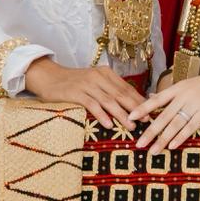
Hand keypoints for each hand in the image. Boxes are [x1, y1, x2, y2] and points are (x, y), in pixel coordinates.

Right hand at [24, 57, 140, 129]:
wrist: (48, 77)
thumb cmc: (73, 83)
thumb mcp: (94, 82)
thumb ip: (109, 90)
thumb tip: (129, 105)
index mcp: (106, 73)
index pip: (127, 88)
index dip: (139, 101)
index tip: (151, 112)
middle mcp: (99, 76)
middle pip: (121, 94)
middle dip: (135, 109)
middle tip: (147, 121)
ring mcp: (87, 84)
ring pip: (109, 101)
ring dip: (122, 114)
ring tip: (132, 126)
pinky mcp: (76, 92)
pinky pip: (92, 104)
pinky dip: (102, 115)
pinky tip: (109, 125)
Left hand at [129, 66, 199, 152]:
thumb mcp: (190, 84)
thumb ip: (173, 93)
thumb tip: (153, 97)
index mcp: (178, 87)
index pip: (156, 99)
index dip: (142, 109)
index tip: (130, 118)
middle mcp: (184, 95)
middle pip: (163, 116)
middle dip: (149, 131)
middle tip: (138, 144)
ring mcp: (196, 103)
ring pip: (175, 124)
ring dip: (163, 139)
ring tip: (153, 151)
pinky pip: (191, 126)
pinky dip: (181, 137)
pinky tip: (173, 146)